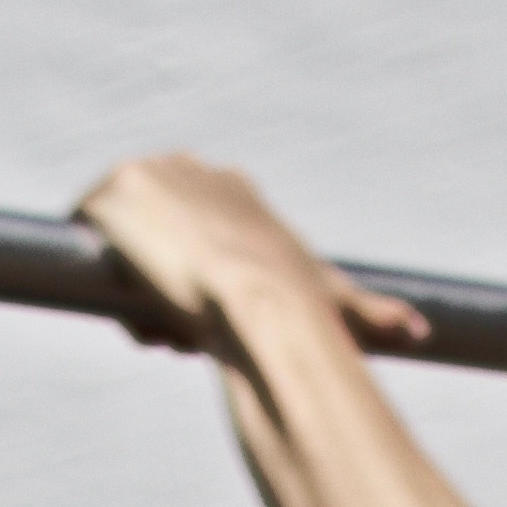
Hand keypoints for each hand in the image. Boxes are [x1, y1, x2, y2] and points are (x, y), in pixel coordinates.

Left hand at [74, 153, 430, 357]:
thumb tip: (420, 333)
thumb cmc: (301, 304)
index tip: (210, 331)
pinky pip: (86, 246)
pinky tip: (134, 311)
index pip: (192, 241)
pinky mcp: (107, 197)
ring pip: (118, 253)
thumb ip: (375, 314)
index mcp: (231, 188)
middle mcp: (186, 169)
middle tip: (191, 337)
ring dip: (136, 299)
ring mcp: (143, 178)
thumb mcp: (337, 302)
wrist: (257, 298)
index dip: (196, 292)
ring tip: (170, 330)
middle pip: (150, 246)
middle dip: (163, 296)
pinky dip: (100, 283)